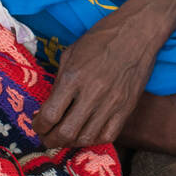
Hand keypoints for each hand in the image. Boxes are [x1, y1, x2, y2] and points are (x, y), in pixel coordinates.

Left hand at [31, 12, 159, 149]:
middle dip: (51, 140)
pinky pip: (108, 135)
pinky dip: (94, 139)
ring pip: (86, 138)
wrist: (137, 32)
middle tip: (46, 137)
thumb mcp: (71, 54)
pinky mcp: (127, 108)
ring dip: (70, 142)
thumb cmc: (100, 39)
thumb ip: (59, 82)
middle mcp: (92, 93)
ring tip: (64, 137)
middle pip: (66, 132)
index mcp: (73, 77)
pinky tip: (86, 133)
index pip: (50, 115)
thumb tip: (48, 107)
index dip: (39, 126)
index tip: (38, 125)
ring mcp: (112, 103)